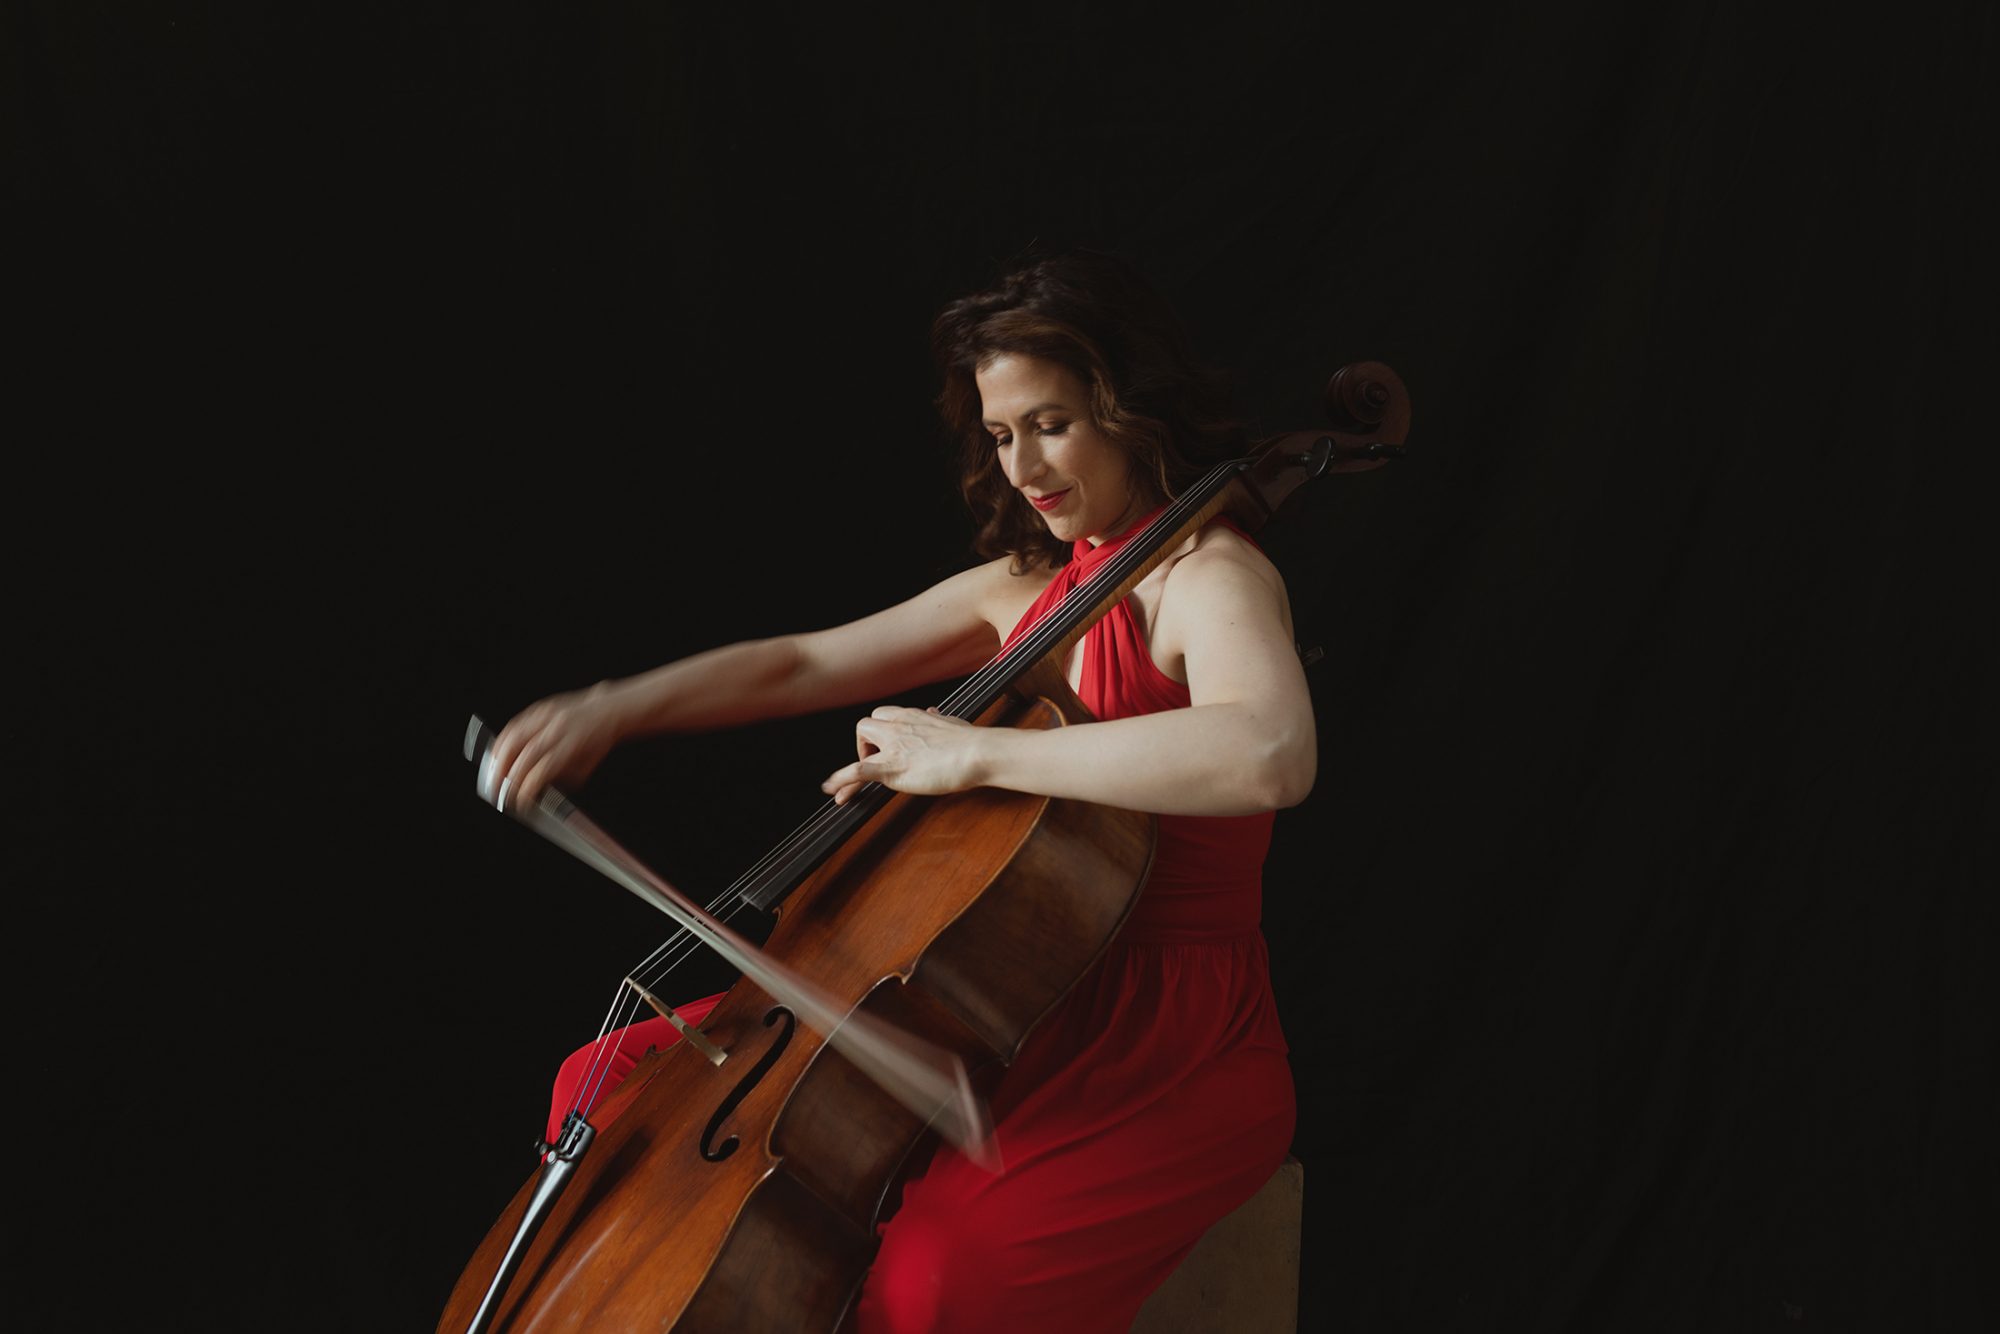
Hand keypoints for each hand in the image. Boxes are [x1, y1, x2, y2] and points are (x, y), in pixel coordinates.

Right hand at [489, 683, 625, 811]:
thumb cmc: (598, 740)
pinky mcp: (540, 708)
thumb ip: (562, 780)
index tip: (519, 801)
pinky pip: (514, 724)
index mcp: (573, 745)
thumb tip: (539, 792)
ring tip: (493, 776)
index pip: (544, 769)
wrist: (606, 711)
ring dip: (499, 759)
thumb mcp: (586, 767)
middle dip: (507, 776)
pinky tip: (497, 754)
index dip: (528, 787)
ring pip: (515, 736)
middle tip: (499, 792)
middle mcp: (559, 728)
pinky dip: (502, 741)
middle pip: (526, 752)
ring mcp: (548, 715)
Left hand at [821, 706, 987, 804]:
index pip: (884, 716)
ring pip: (860, 742)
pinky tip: (832, 790)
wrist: (978, 752)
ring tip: (858, 781)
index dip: (880, 732)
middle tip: (879, 762)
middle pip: (866, 725)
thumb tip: (933, 713)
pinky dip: (841, 780)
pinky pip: (857, 771)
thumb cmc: (970, 742)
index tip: (884, 745)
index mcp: (912, 716)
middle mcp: (898, 726)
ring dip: (856, 759)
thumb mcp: (950, 723)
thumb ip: (937, 720)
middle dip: (867, 744)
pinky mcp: (893, 767)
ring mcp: (893, 746)